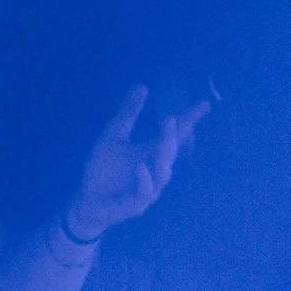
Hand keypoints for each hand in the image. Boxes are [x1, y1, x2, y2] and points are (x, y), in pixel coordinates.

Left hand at [66, 83, 201, 240]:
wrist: (87, 202)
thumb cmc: (103, 170)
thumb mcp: (113, 136)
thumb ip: (128, 113)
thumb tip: (142, 85)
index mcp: (151, 152)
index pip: (176, 135)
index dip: (189, 120)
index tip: (204, 105)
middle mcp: (155, 170)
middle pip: (170, 151)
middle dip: (173, 136)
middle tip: (170, 118)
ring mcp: (148, 189)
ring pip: (163, 173)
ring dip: (163, 157)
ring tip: (162, 140)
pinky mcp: (136, 204)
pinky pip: (145, 192)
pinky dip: (144, 179)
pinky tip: (140, 166)